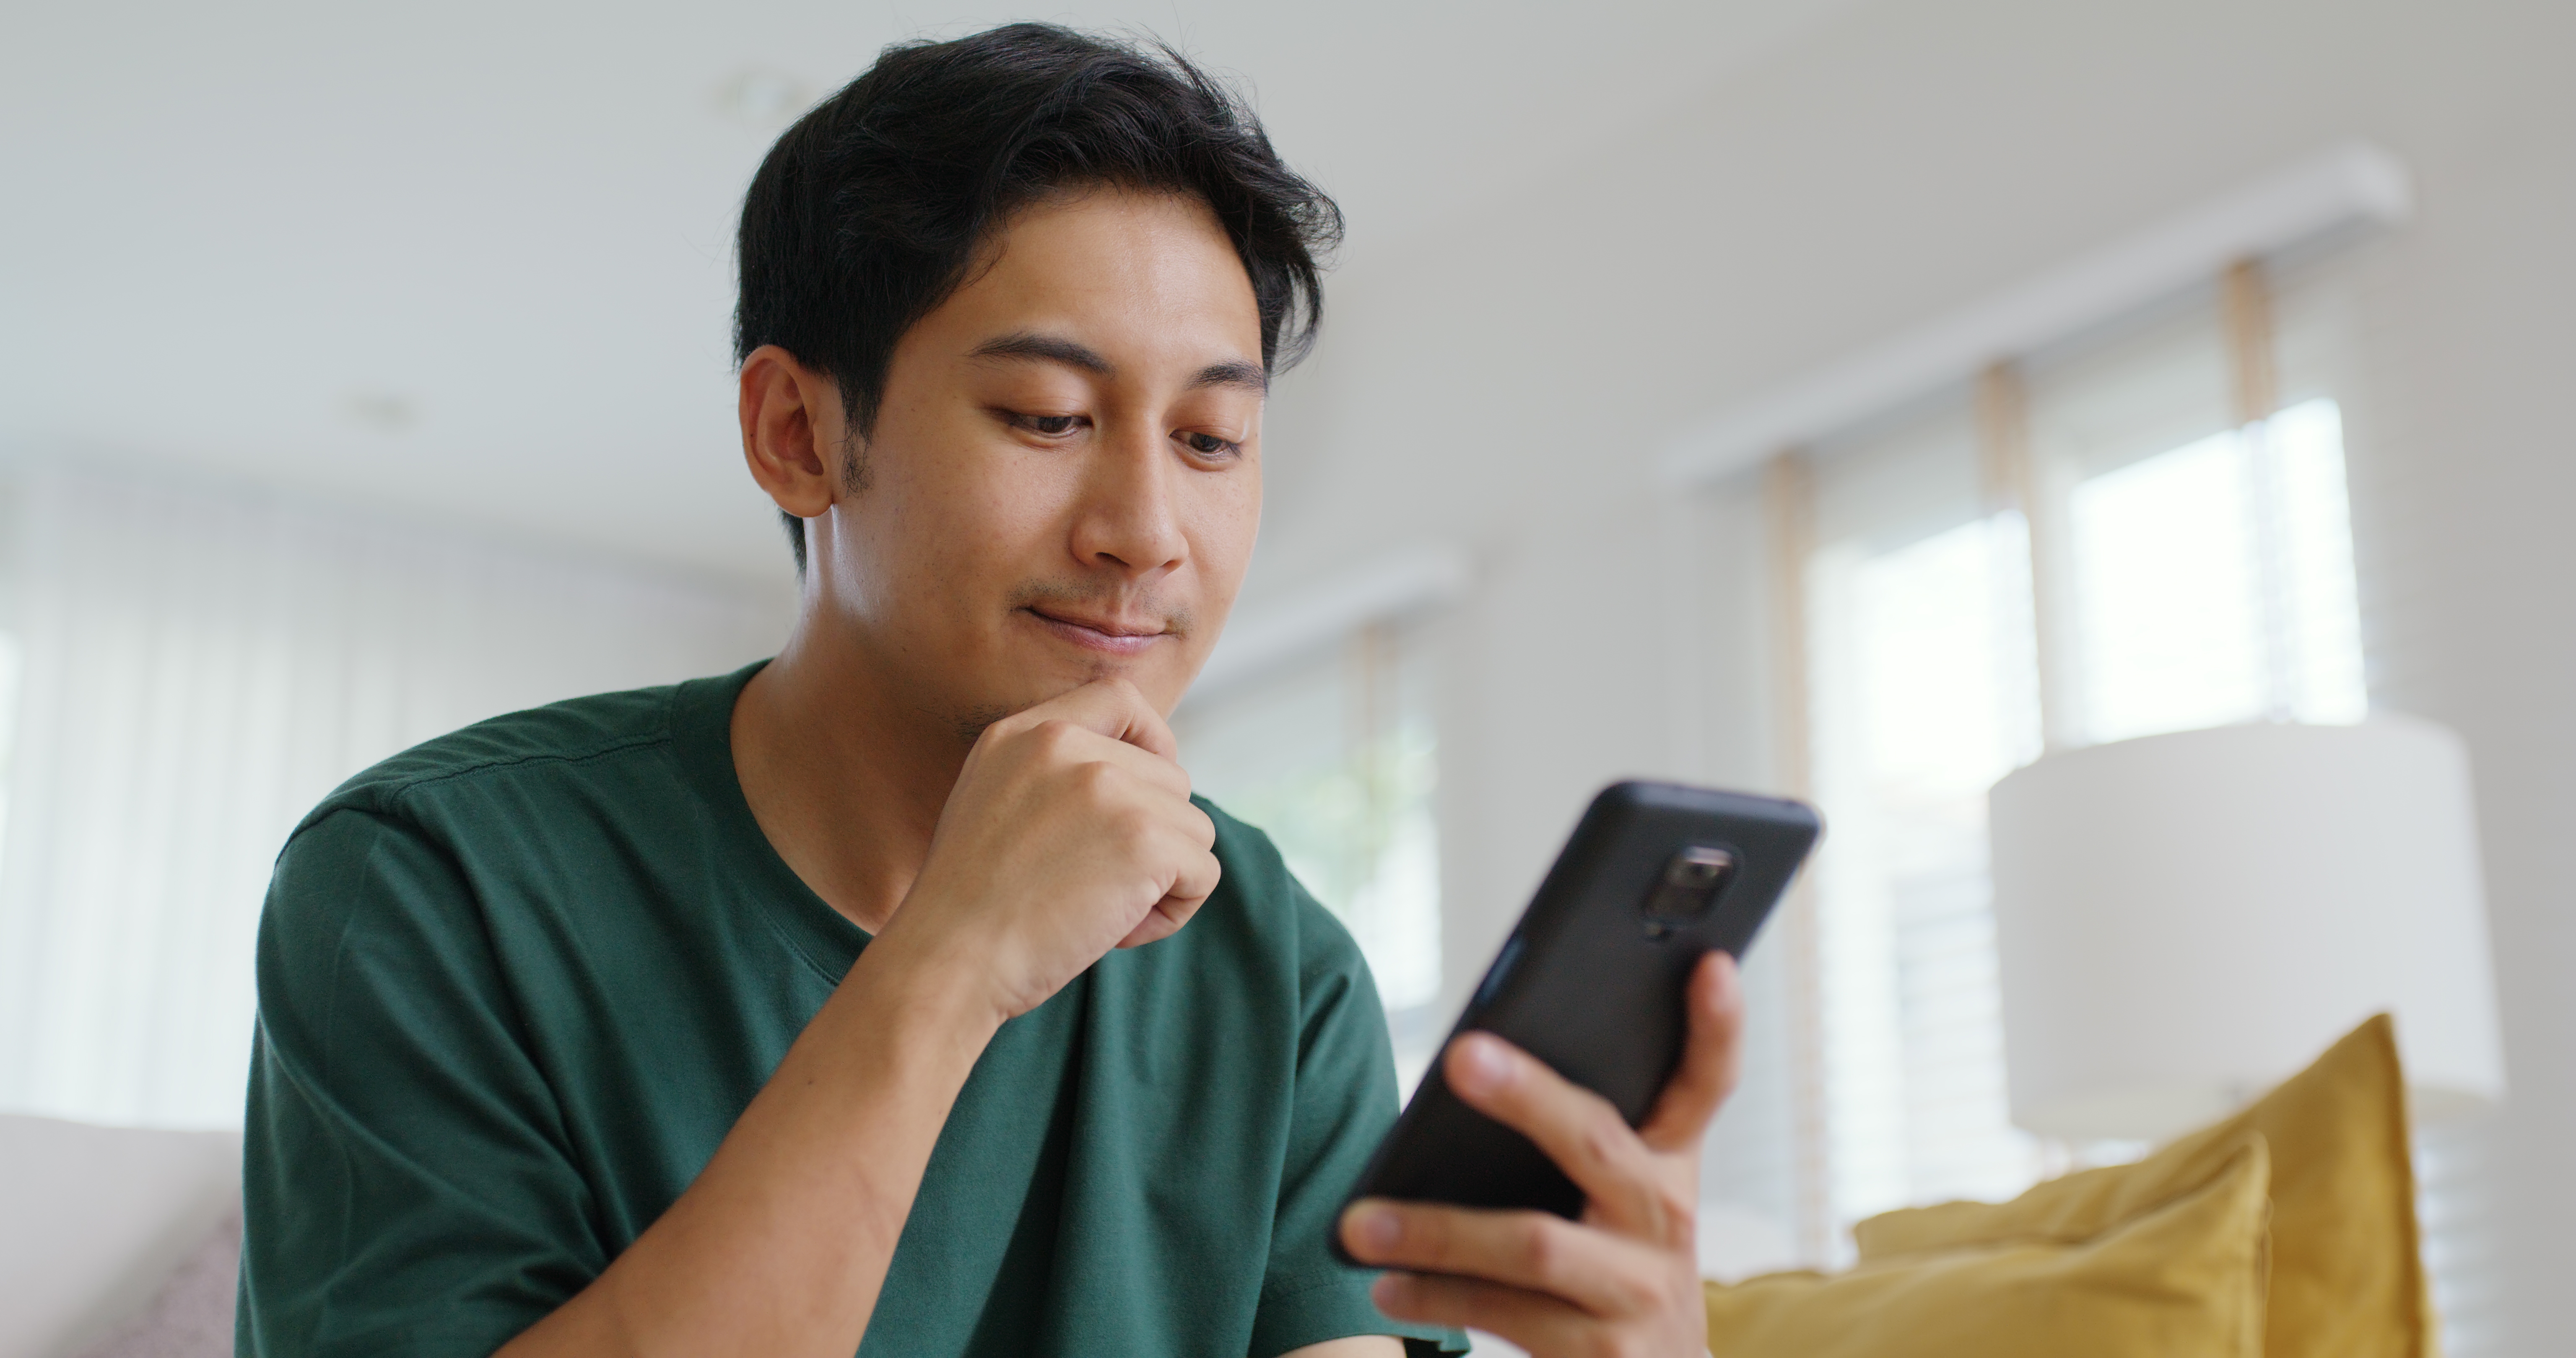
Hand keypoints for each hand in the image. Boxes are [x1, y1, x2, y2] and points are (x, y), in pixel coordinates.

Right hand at [878, 678, 1219, 1021]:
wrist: (949, 959)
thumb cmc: (969, 907)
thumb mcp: (994, 804)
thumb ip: (1056, 778)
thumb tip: (1141, 787)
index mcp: (1025, 733)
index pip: (1121, 698)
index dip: (1153, 741)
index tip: (1146, 794)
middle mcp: (1067, 746)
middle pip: (1171, 779)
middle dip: (1153, 838)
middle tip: (1095, 889)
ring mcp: (1109, 788)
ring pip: (1193, 827)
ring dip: (1165, 879)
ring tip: (1099, 912)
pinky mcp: (1144, 839)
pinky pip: (1203, 873)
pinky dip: (1173, 912)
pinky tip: (1117, 932)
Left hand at [1339, 951, 1743, 1357]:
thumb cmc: (1613, 1271)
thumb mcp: (1618, 1206)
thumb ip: (1575, 1140)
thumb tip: (1468, 1064)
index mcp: (1671, 1167)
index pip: (1707, 1084)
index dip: (1717, 1025)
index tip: (1709, 962)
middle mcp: (1666, 1221)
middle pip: (1597, 1140)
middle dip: (1527, 1093)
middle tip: (1458, 1054)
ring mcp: (1639, 1292)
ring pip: (1532, 1242)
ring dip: (1435, 1230)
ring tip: (1360, 1222)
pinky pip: (1503, 1312)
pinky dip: (1434, 1297)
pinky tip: (1386, 1286)